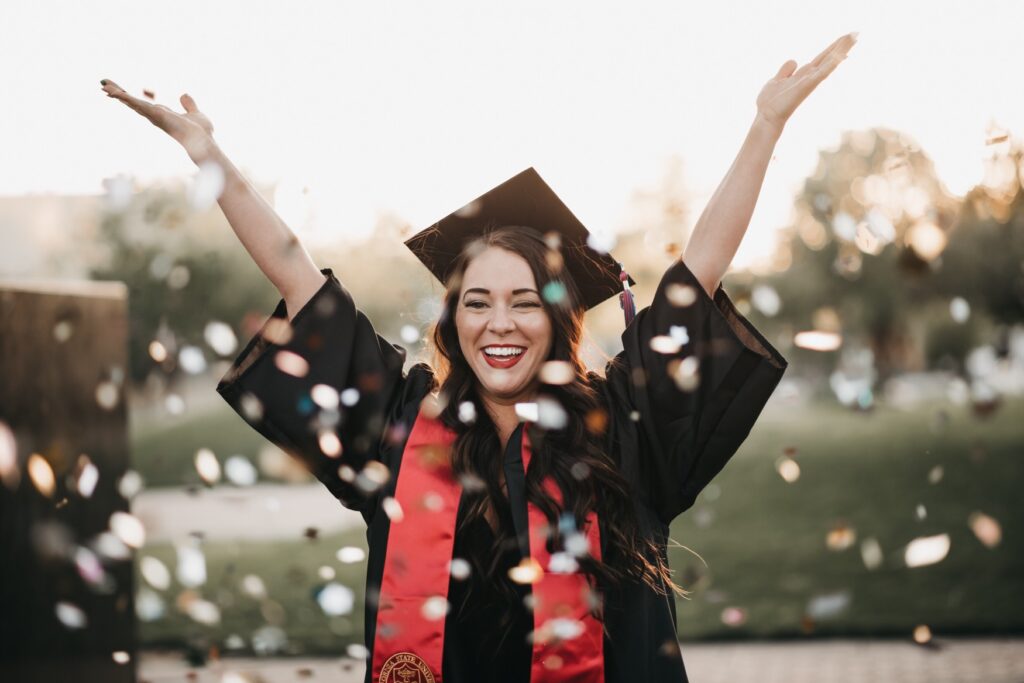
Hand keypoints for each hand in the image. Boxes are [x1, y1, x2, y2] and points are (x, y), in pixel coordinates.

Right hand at [100, 79, 216, 163]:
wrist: (205, 141)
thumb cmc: (202, 132)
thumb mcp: (195, 113)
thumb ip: (189, 105)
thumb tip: (184, 95)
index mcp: (162, 114)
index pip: (142, 102)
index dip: (129, 96)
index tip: (117, 89)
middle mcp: (155, 115)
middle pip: (132, 102)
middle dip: (118, 92)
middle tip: (102, 84)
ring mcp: (155, 116)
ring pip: (132, 102)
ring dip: (117, 93)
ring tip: (103, 86)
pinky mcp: (157, 115)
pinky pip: (139, 104)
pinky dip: (127, 98)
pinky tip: (115, 92)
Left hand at [755, 32, 857, 134]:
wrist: (766, 116)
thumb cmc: (770, 103)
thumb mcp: (776, 80)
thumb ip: (785, 71)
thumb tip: (794, 61)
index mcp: (803, 75)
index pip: (821, 58)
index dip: (832, 48)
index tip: (845, 39)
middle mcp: (810, 77)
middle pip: (828, 57)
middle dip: (842, 45)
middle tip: (856, 33)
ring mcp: (810, 81)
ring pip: (830, 62)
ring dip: (842, 49)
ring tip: (854, 37)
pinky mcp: (808, 85)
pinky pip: (823, 72)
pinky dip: (832, 63)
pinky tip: (842, 54)